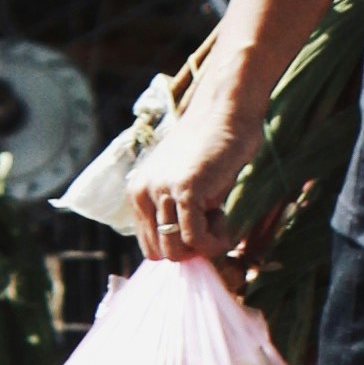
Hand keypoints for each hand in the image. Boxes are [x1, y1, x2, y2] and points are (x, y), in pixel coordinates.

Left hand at [128, 62, 267, 264]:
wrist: (226, 110)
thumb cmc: (212, 147)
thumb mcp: (183, 183)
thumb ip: (175, 212)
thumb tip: (185, 253)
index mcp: (137, 192)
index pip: (150, 247)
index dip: (181, 245)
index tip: (201, 224)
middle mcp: (141, 192)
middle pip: (162, 253)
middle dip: (191, 247)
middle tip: (212, 219)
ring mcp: (161, 190)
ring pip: (177, 251)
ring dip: (204, 245)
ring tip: (219, 216)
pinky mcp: (184, 189)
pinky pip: (195, 238)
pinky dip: (215, 241)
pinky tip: (226, 222)